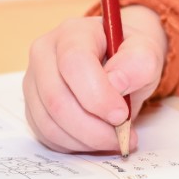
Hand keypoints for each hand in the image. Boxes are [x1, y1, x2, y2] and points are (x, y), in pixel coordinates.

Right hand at [24, 6, 167, 153]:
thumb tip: (117, 83)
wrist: (117, 62)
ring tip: (114, 139)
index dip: (97, 95)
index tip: (121, 115)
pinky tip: (96, 139)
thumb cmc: (128, 56)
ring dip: (85, 140)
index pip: (74, 62)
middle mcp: (44, 54)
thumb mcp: (146, 51)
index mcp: (72, 32)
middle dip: (93, 128)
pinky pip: (46, 135)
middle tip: (122, 136)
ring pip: (49, 123)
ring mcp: (34, 82)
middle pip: (56, 98)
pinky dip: (74, 145)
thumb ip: (139, 62)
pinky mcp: (32, 107)